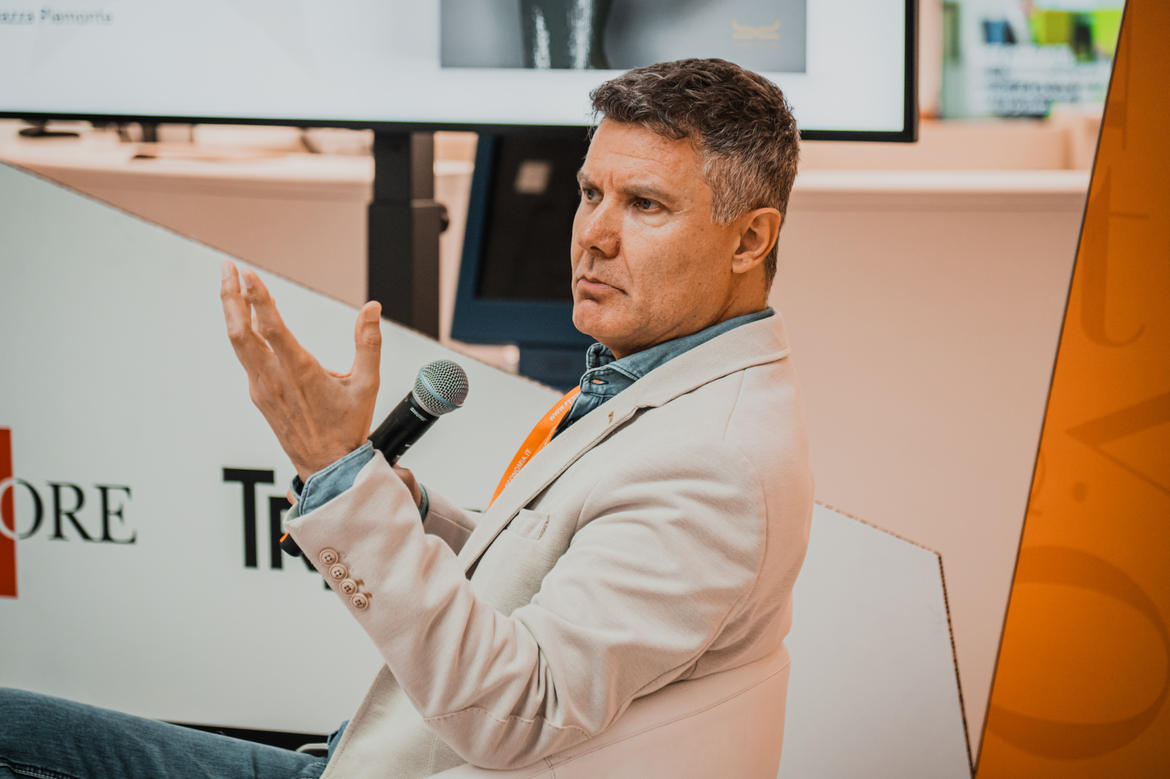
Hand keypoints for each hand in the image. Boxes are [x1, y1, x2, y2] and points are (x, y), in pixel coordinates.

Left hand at [220, 260, 381, 480]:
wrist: (328, 468)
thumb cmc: (348, 427)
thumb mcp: (367, 384)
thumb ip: (368, 343)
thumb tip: (372, 308)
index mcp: (301, 372)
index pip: (271, 326)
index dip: (258, 297)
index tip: (248, 273)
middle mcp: (274, 379)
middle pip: (240, 331)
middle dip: (231, 296)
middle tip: (228, 268)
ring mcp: (262, 388)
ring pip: (238, 343)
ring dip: (231, 312)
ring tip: (229, 285)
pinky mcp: (259, 396)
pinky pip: (246, 358)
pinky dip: (243, 333)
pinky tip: (245, 321)